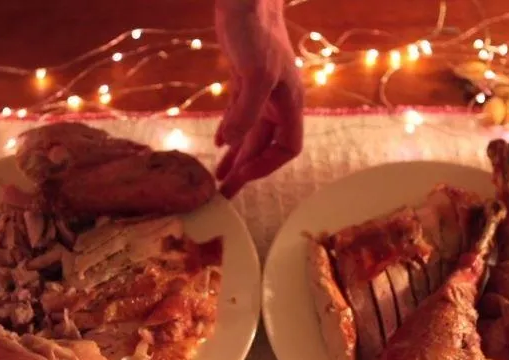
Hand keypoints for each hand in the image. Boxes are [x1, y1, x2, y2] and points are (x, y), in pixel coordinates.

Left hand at [214, 0, 303, 198]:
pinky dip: (231, 134)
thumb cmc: (257, 34)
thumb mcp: (255, 75)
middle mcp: (278, 102)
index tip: (242, 177)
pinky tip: (218, 144)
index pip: (286, 148)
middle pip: (266, 147)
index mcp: (290, 104)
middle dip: (247, 170)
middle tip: (225, 192)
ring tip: (219, 177)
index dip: (266, 166)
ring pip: (251, 135)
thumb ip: (246, 112)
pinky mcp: (245, 82)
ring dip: (236, 156)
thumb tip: (229, 144)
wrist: (247, 0)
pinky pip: (240, 118)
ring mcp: (262, 93)